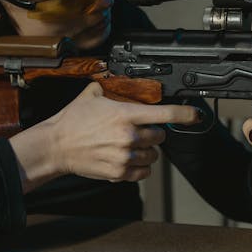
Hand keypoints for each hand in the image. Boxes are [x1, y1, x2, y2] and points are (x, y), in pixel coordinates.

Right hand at [10, 83, 200, 191]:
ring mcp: (125, 156)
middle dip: (153, 133)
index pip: (165, 114)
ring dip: (146, 150)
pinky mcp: (119, 173)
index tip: (196, 115)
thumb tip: (120, 78)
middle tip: (138, 131)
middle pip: (160, 136)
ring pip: (153, 155)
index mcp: (126, 114)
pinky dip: (140, 167)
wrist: (56, 146)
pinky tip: (128, 159)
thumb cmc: (73, 120)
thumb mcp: (92, 94)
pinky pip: (143, 173)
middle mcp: (129, 136)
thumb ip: (112, 87)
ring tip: (130, 146)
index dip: (185, 114)